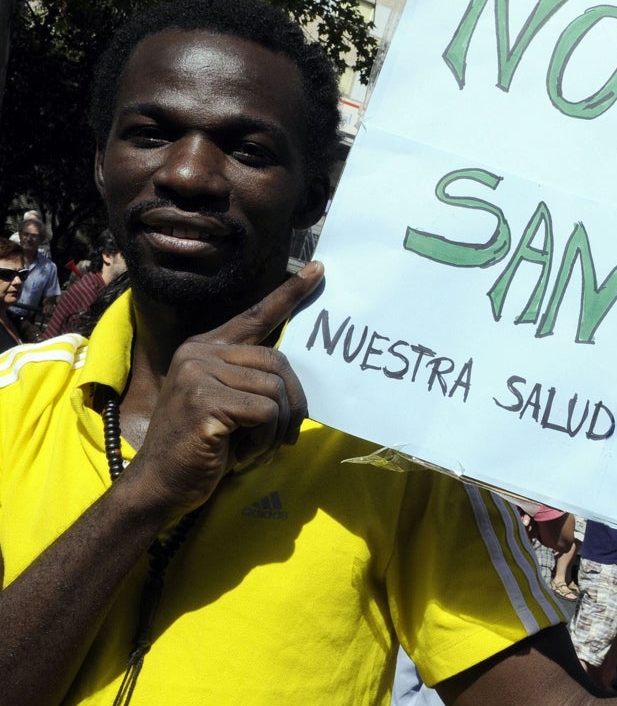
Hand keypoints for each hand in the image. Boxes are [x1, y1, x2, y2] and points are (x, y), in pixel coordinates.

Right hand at [123, 262, 323, 516]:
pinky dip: (265, 441)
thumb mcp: (228, 404)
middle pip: (279, 362)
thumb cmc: (202, 449)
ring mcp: (199, 375)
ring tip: (253, 449)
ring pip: (276, 390)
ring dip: (276, 429)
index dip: (289, 294)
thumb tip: (293, 377)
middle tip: (285, 436)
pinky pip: (266, 413)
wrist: (160, 486)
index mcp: (205, 348)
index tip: (318, 270)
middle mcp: (199, 353)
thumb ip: (251, 381)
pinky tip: (241, 455)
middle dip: (293, 404)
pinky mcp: (205, 401)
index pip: (255, 315)